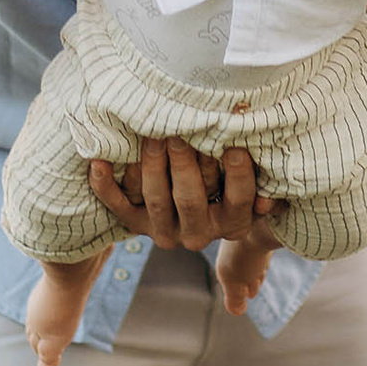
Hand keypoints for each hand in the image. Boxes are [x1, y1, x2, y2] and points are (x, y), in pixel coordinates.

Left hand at [87, 140, 277, 249]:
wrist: (201, 218)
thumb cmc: (233, 185)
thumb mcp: (255, 188)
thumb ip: (264, 187)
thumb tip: (270, 196)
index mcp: (232, 224)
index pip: (238, 200)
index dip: (238, 175)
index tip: (234, 147)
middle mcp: (198, 234)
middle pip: (191, 200)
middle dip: (184, 165)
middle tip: (179, 131)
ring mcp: (165, 231)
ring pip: (156, 200)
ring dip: (151, 166)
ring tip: (151, 135)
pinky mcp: (137, 225)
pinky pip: (119, 208)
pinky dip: (105, 186)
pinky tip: (96, 162)